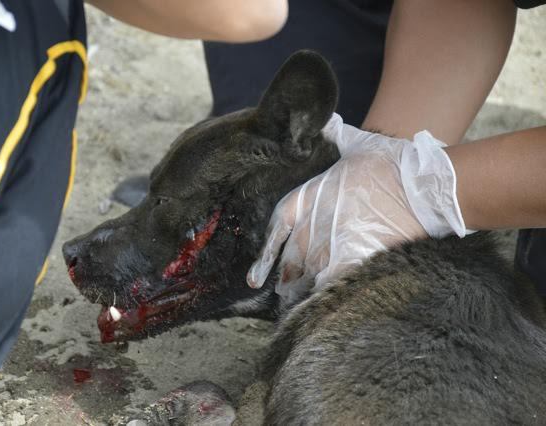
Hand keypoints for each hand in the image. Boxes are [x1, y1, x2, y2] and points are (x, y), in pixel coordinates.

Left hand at [247, 114, 468, 302]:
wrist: (417, 183)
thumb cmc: (389, 162)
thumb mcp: (357, 143)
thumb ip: (336, 134)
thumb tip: (329, 120)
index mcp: (308, 197)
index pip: (277, 229)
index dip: (266, 256)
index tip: (255, 276)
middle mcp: (313, 224)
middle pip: (292, 260)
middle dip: (289, 277)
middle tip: (286, 292)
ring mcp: (330, 244)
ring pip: (309, 275)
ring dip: (304, 290)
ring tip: (300, 307)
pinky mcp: (352, 259)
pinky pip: (331, 285)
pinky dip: (327, 297)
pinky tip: (324, 309)